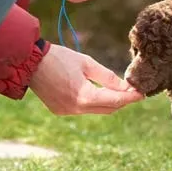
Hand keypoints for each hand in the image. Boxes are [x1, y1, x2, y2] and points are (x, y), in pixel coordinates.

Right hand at [29, 44, 144, 114]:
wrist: (29, 63)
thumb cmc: (58, 58)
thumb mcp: (86, 63)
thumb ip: (107, 76)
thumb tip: (125, 86)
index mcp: (84, 96)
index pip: (115, 101)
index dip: (130, 97)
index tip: (141, 93)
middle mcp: (76, 109)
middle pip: (108, 109)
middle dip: (121, 101)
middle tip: (132, 91)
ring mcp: (67, 112)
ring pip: (95, 110)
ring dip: (107, 102)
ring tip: (116, 90)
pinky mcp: (60, 111)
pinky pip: (83, 109)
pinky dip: (92, 102)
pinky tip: (94, 91)